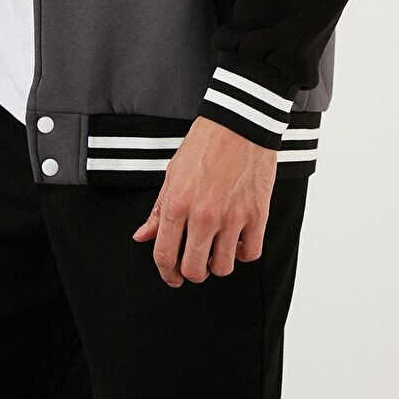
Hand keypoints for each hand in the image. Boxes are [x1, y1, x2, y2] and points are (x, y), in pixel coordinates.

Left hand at [131, 115, 276, 285]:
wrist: (239, 123)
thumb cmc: (204, 144)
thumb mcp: (172, 174)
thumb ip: (158, 209)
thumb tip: (142, 236)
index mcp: (177, 204)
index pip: (164, 255)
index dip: (166, 272)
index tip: (172, 276)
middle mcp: (202, 215)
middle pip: (193, 269)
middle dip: (191, 273)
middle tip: (195, 266)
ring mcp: (231, 217)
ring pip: (222, 268)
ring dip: (217, 264)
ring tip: (217, 250)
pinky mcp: (256, 215)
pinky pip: (249, 254)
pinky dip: (242, 253)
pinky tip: (237, 240)